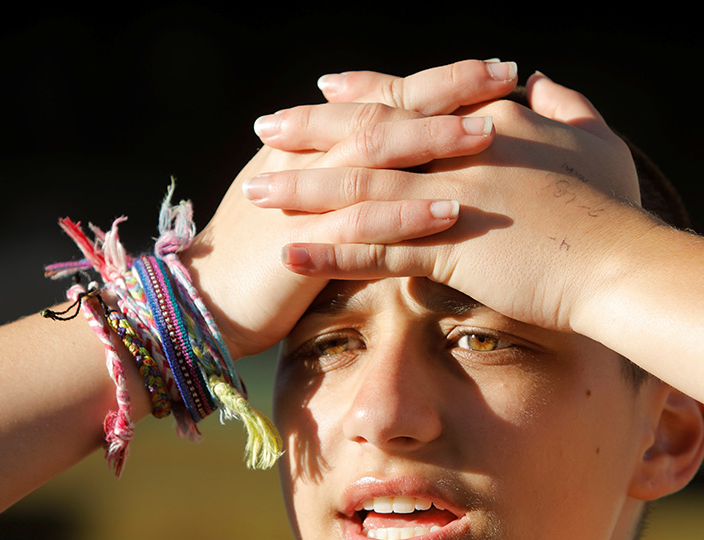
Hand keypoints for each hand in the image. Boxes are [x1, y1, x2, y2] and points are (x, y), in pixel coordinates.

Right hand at [188, 100, 502, 358]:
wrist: (200, 305)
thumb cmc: (259, 260)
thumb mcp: (304, 207)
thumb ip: (348, 182)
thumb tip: (404, 167)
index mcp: (317, 147)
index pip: (384, 100)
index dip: (437, 82)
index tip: (492, 70)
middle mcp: (312, 160)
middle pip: (386, 112)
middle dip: (446, 91)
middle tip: (503, 73)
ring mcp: (305, 200)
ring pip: (375, 159)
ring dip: (433, 143)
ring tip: (489, 131)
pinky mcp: (304, 247)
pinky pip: (362, 226)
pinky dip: (406, 215)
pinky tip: (451, 210)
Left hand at [248, 68, 650, 336]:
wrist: (622, 264)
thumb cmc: (613, 209)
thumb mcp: (597, 141)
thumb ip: (566, 107)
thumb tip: (544, 82)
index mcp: (487, 124)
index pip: (413, 99)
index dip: (364, 91)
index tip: (324, 87)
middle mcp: (458, 152)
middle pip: (370, 136)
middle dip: (311, 132)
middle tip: (263, 128)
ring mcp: (449, 199)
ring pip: (360, 190)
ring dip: (303, 191)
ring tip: (255, 192)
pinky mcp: (448, 249)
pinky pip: (375, 251)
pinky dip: (330, 252)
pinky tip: (290, 255)